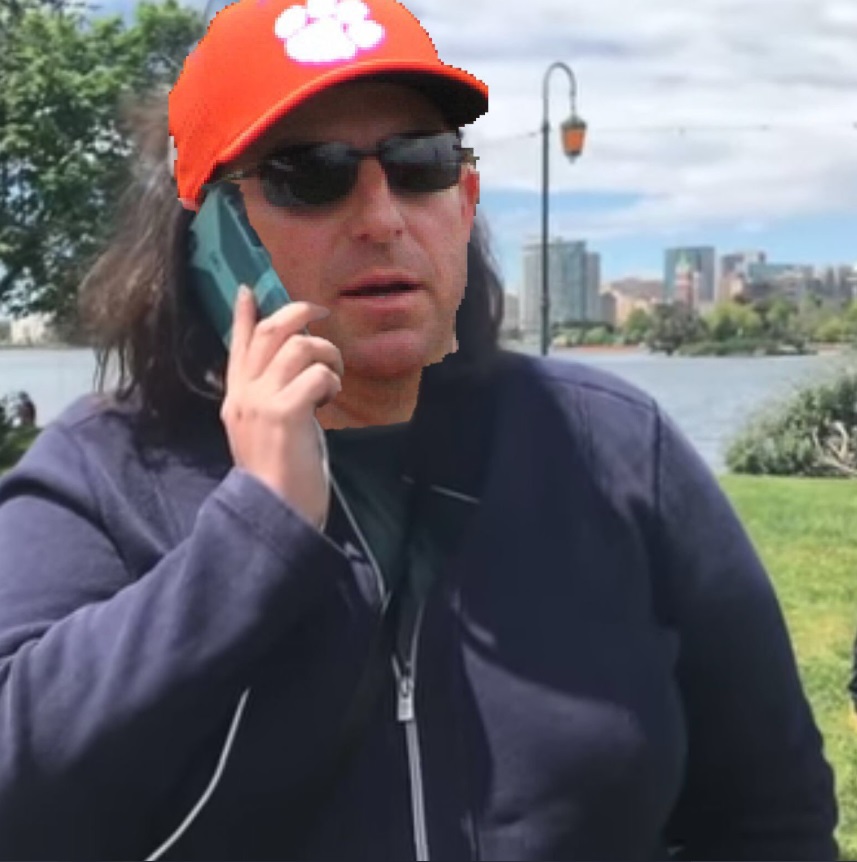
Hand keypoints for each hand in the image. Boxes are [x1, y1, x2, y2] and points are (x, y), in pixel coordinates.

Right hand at [221, 286, 342, 527]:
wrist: (277, 513)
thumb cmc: (281, 479)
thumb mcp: (270, 432)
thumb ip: (274, 401)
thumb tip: (298, 375)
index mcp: (237, 400)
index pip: (238, 347)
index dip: (244, 315)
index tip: (249, 289)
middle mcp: (244, 395)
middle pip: (270, 333)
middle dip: (299, 313)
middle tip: (323, 314)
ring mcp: (261, 402)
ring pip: (300, 347)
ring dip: (328, 355)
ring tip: (334, 380)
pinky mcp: (285, 412)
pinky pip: (317, 374)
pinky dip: (332, 380)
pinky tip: (331, 399)